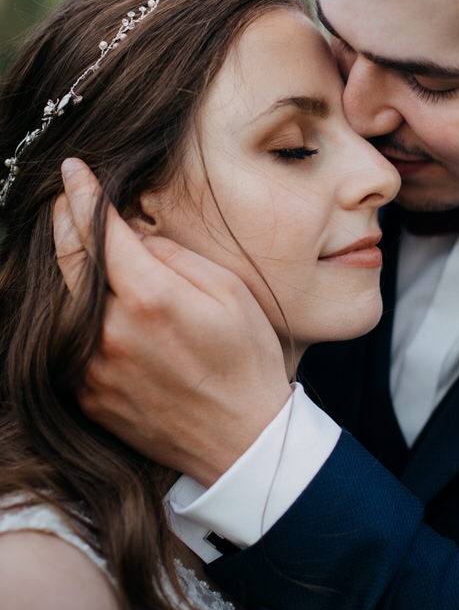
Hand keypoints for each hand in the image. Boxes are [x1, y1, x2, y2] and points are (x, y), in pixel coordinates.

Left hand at [53, 159, 291, 485]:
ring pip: (61, 301)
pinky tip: (85, 299)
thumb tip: (134, 238)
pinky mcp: (87, 394)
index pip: (101, 230)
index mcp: (150, 298)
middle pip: (69, 260)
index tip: (73, 168)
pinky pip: (66, 341)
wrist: (242, 441)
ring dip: (62, 265)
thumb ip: (175, 257)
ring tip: (71, 241)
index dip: (84, 193)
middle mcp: (110, 331)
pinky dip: (69, 312)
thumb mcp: (230, 293)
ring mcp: (92, 367)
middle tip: (64, 197)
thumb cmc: (247, 362)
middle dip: (63, 221)